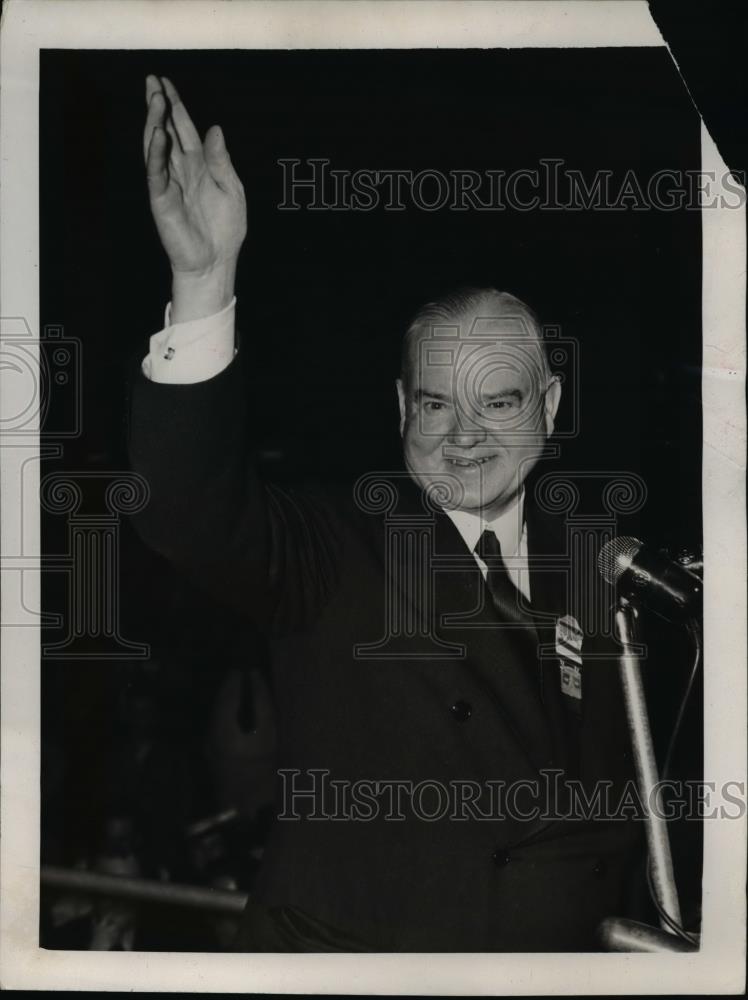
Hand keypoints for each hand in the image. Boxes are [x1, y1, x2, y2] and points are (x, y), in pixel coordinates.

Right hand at [143, 76, 246, 319]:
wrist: (216, 261)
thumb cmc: (225, 229)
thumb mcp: (231, 189)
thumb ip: (221, 160)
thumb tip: (215, 129)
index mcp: (197, 166)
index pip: (183, 130)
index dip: (176, 107)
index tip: (166, 84)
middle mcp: (180, 171)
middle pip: (165, 132)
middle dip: (158, 106)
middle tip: (151, 81)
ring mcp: (169, 184)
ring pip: (156, 148)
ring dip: (154, 123)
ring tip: (154, 99)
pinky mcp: (162, 200)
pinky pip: (156, 173)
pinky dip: (156, 154)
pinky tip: (158, 135)